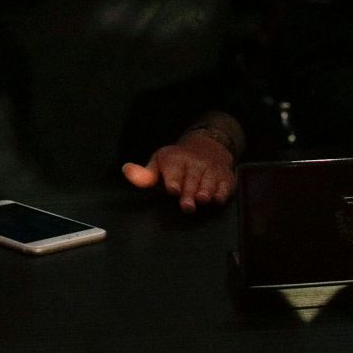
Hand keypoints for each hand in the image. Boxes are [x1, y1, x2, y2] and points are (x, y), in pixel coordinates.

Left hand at [122, 133, 237, 211]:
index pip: (174, 171)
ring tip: (202, 200)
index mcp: (176, 160)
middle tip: (187, 206)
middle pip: (192, 180)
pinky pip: (226, 185)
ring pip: (210, 182)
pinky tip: (218, 198)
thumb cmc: (178, 162)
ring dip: (206, 191)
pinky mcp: (226, 178)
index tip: (173, 189)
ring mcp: (212, 171)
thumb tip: (127, 170)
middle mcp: (196, 164)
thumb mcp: (159, 162)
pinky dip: (223, 192)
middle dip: (189, 192)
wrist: (209, 146)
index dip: (174, 180)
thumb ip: (144, 174)